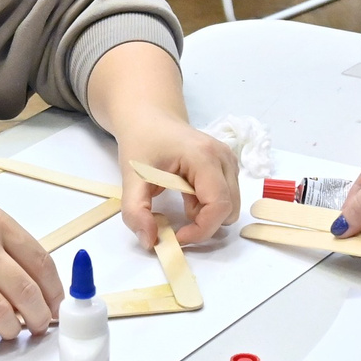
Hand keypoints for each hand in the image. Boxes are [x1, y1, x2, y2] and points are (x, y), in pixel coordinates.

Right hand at [0, 189, 64, 344]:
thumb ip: (7, 243)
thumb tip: (37, 284)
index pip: (41, 262)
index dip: (54, 291)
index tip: (57, 305)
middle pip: (25, 292)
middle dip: (40, 316)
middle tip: (40, 325)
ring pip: (1, 313)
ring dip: (14, 330)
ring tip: (13, 331)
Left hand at [113, 111, 238, 248]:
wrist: (149, 119)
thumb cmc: (141, 142)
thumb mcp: (131, 177)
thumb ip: (136, 211)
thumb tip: (150, 242)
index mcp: (204, 157)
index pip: (218, 205)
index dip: (201, 229)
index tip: (177, 237)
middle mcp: (224, 158)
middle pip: (229, 210)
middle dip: (204, 225)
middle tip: (176, 224)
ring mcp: (229, 162)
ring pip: (230, 207)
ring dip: (206, 216)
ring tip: (180, 202)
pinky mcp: (227, 167)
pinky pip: (226, 198)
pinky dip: (208, 207)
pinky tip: (187, 195)